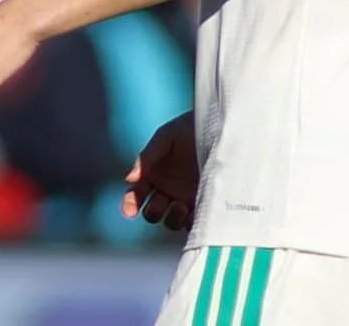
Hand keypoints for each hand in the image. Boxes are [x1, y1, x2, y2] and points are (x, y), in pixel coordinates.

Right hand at [121, 110, 199, 231]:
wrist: (220, 125)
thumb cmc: (190, 128)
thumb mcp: (167, 136)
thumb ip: (147, 156)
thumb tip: (128, 179)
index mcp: (153, 175)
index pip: (136, 195)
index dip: (129, 205)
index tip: (129, 211)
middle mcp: (167, 190)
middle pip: (152, 213)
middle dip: (154, 212)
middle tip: (162, 202)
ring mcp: (186, 197)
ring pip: (172, 221)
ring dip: (172, 218)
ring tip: (181, 206)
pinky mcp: (205, 200)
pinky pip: (193, 221)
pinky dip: (190, 223)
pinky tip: (193, 215)